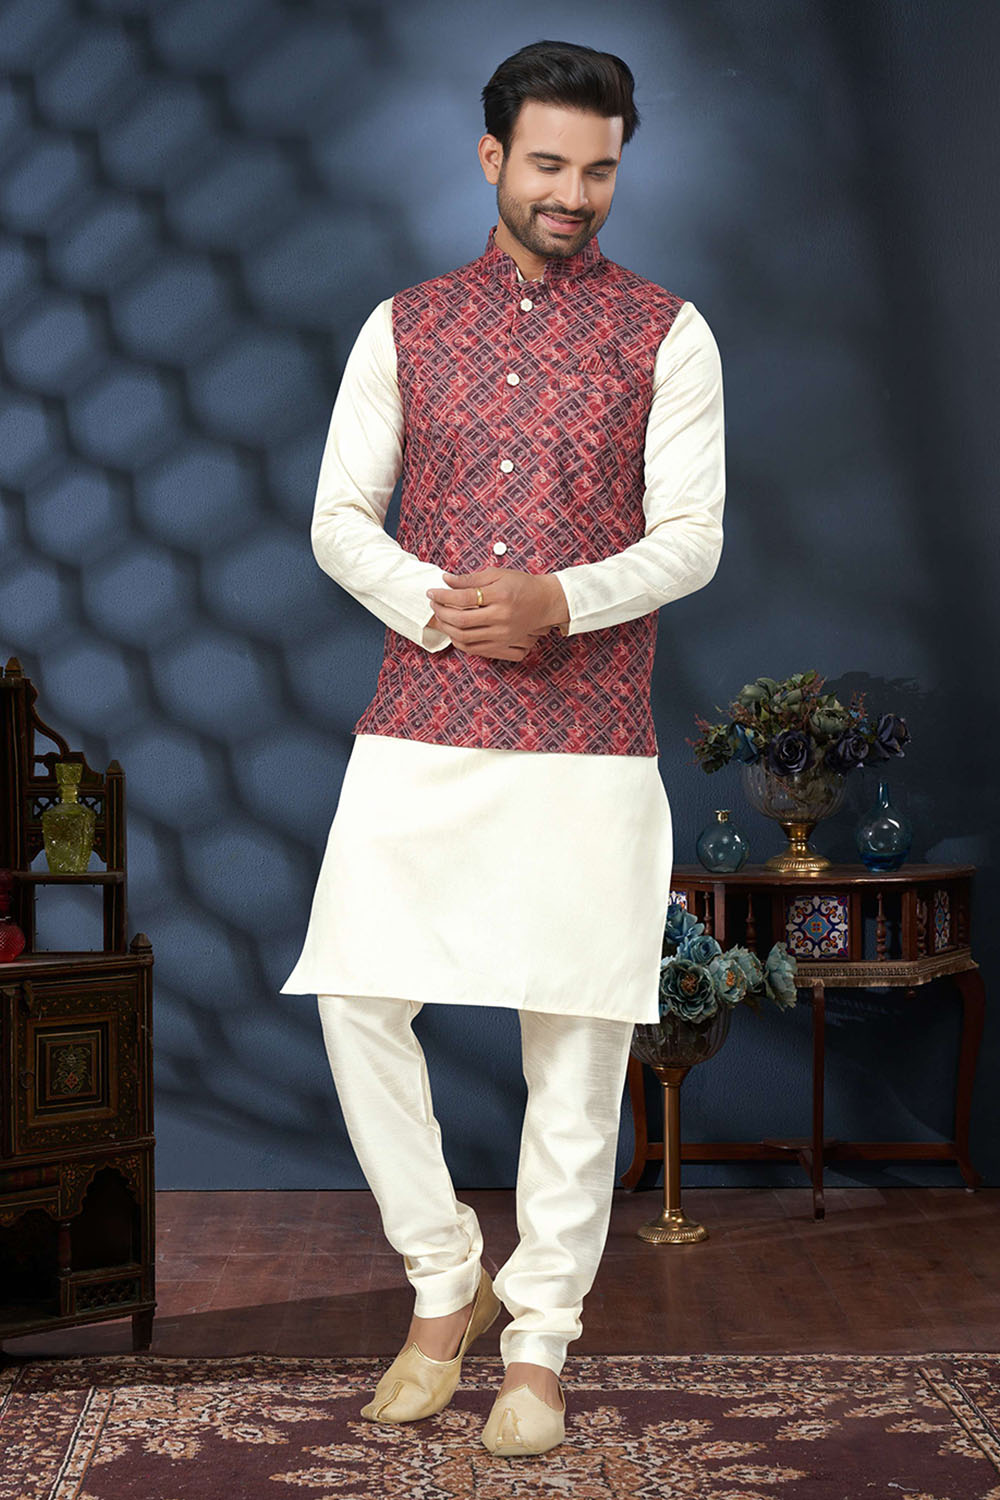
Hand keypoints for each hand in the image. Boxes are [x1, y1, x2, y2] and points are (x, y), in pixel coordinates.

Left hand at [426, 567, 568, 660]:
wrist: (545, 602)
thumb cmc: (522, 585)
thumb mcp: (498, 574)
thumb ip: (471, 578)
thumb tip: (446, 580)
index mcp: (500, 595)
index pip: (464, 598)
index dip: (443, 595)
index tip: (432, 592)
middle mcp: (501, 617)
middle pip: (461, 620)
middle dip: (441, 612)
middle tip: (434, 604)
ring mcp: (502, 634)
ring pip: (464, 637)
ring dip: (447, 628)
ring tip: (440, 616)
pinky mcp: (503, 644)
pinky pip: (474, 648)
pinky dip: (458, 641)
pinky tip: (452, 630)